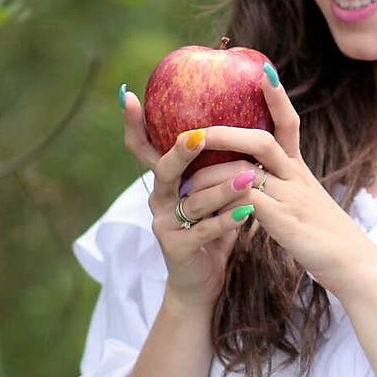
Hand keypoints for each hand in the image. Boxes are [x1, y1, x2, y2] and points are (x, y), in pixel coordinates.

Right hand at [122, 89, 260, 309]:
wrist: (201, 281)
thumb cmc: (211, 229)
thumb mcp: (211, 193)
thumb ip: (216, 165)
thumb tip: (239, 121)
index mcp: (164, 181)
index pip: (144, 148)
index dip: (133, 124)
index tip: (128, 95)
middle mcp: (158, 199)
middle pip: (164, 170)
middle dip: (180, 152)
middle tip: (198, 136)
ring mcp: (164, 224)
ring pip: (193, 201)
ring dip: (222, 188)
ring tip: (248, 175)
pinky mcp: (176, 248)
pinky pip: (204, 231)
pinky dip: (227, 221)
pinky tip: (248, 212)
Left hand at [196, 67, 376, 300]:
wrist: (351, 263)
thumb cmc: (324, 237)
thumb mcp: (304, 204)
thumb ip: (282, 187)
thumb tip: (253, 178)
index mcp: (299, 170)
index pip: (289, 124)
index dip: (277, 98)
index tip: (263, 71)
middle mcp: (296, 176)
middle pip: (260, 140)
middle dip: (224, 133)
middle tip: (192, 132)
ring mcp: (290, 195)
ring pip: (247, 168)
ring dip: (211, 171)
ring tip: (184, 178)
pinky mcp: (283, 219)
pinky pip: (245, 200)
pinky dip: (221, 200)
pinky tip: (202, 207)